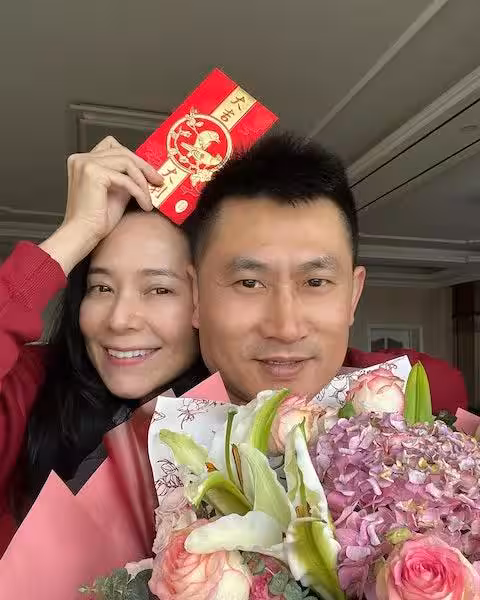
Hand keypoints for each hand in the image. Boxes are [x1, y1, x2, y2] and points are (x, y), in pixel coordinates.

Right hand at [41, 137, 163, 273]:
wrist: (83, 234)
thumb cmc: (95, 220)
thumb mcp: (116, 192)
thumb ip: (125, 178)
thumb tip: (144, 173)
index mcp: (83, 161)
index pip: (114, 147)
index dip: (134, 158)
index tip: (149, 172)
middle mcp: (82, 159)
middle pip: (122, 152)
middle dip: (144, 167)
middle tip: (158, 180)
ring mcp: (86, 164)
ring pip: (126, 162)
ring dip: (142, 181)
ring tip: (148, 198)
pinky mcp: (94, 173)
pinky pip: (126, 179)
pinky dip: (139, 192)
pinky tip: (144, 204)